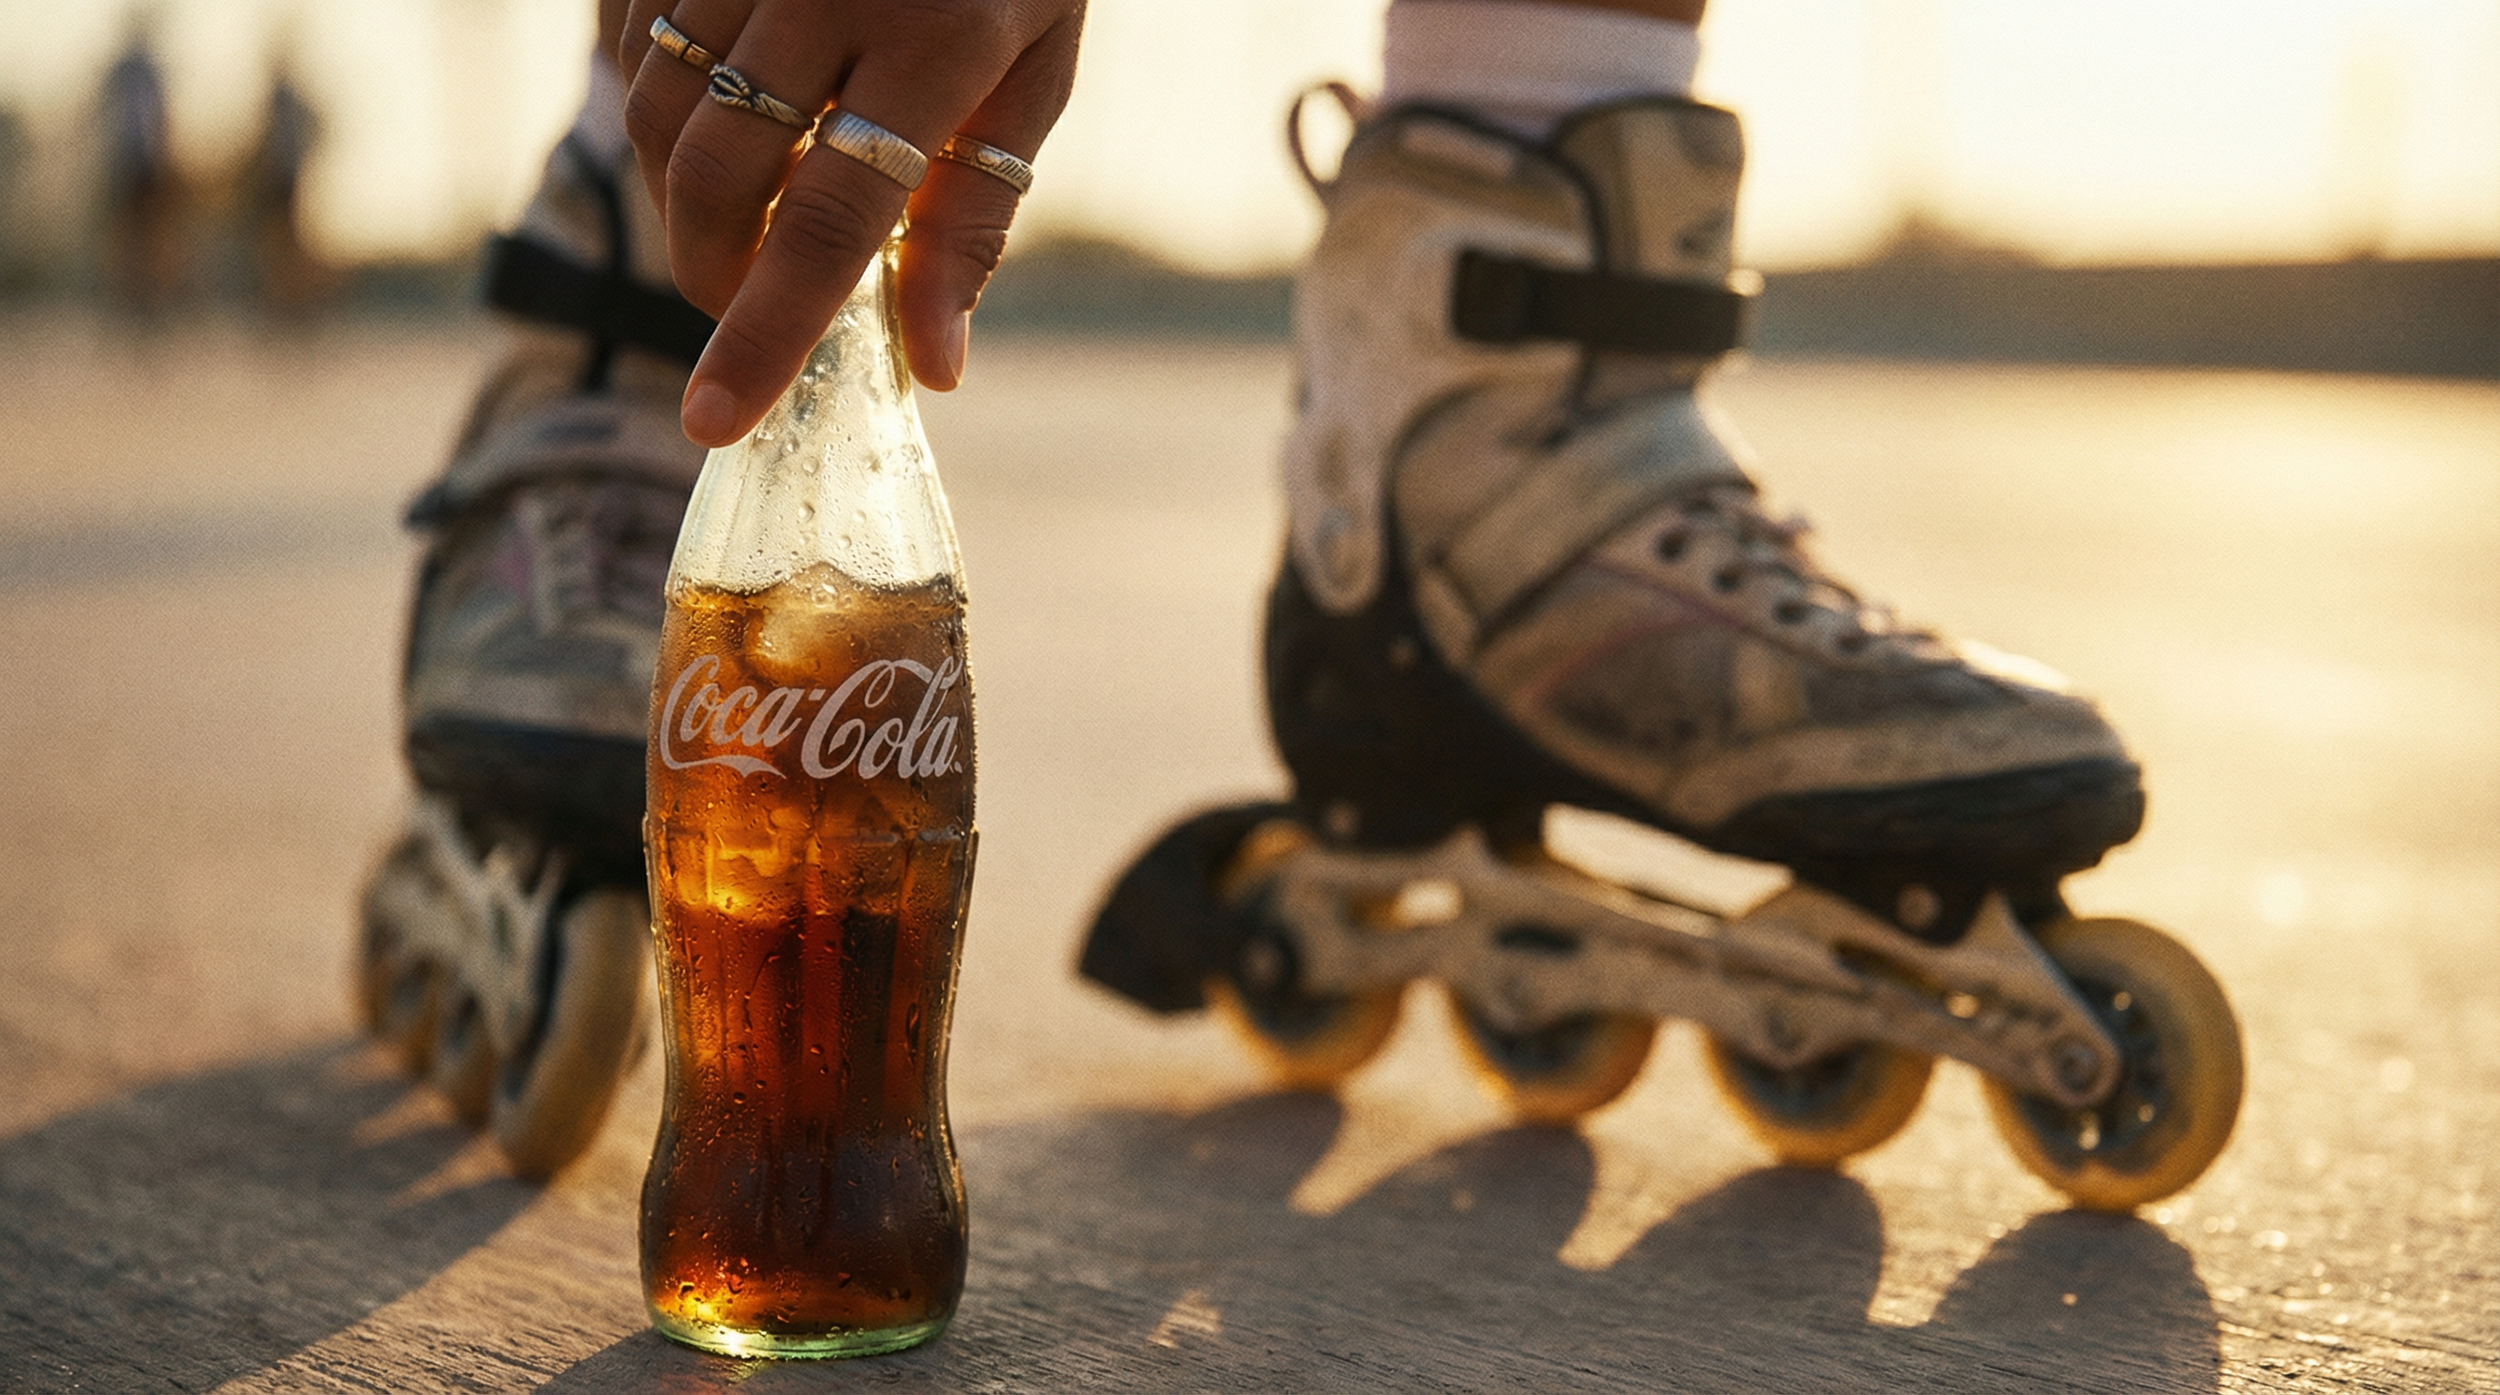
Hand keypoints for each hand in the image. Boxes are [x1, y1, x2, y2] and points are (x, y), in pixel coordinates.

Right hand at [619, 0, 1084, 444]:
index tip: (716, 420)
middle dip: (715, 275)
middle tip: (750, 307)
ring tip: (741, 221)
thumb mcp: (1033, 74)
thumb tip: (933, 367)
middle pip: (716, 176)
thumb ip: (976, 218)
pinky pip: (629, 41)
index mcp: (939, 34)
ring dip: (682, 201)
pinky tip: (717, 120)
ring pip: (653, 113)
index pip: (828, 221)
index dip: (764, 333)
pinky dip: (654, 108)